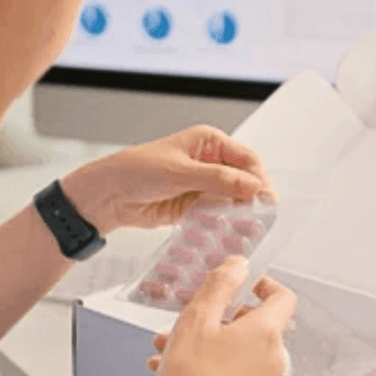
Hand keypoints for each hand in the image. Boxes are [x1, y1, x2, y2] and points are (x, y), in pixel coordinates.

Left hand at [59, 125, 275, 234]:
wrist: (108, 196)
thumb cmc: (136, 171)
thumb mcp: (180, 172)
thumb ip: (218, 180)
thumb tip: (253, 185)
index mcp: (207, 142)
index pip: (245, 158)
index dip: (259, 178)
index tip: (267, 199)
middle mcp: (208, 162)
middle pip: (242, 180)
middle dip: (251, 198)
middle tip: (260, 217)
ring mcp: (201, 185)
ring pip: (231, 200)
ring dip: (239, 213)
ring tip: (249, 229)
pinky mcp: (193, 206)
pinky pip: (216, 215)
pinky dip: (223, 224)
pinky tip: (229, 233)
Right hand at [140, 256, 296, 375]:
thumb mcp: (197, 318)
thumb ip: (221, 284)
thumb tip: (240, 265)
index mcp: (266, 334)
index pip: (284, 298)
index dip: (265, 284)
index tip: (245, 281)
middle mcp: (271, 358)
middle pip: (253, 322)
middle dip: (218, 315)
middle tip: (189, 315)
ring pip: (235, 346)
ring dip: (203, 338)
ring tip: (168, 342)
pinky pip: (229, 368)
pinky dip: (205, 360)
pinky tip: (169, 364)